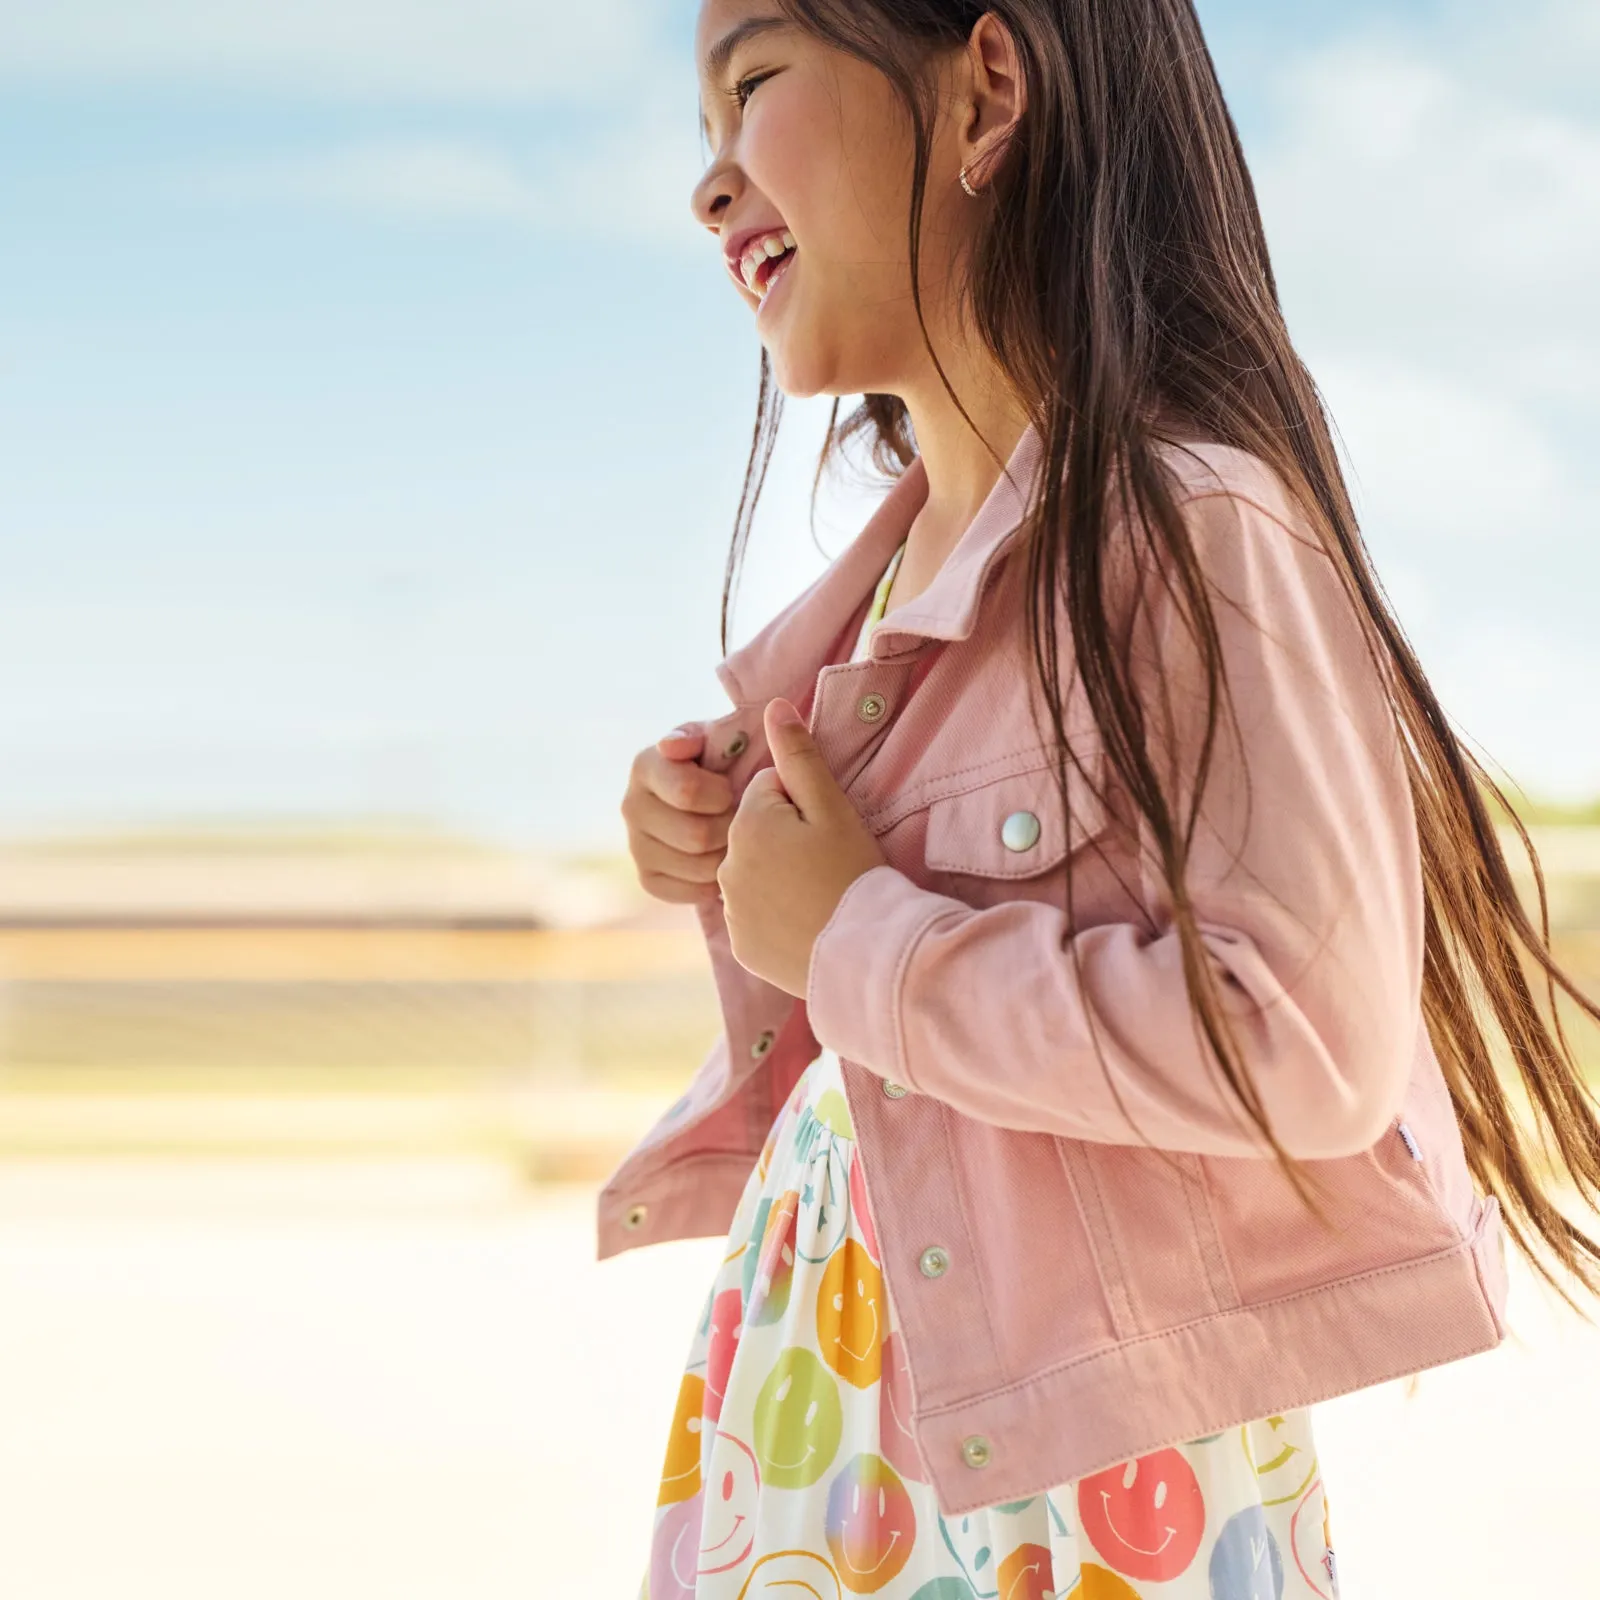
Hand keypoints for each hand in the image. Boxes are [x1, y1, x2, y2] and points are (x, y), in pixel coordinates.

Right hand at [620, 723, 735, 905]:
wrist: (723, 795)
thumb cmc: (727, 761)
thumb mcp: (719, 736)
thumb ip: (700, 735)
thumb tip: (672, 746)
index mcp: (646, 765)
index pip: (687, 792)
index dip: (722, 796)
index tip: (735, 790)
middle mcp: (632, 805)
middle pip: (696, 835)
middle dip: (731, 828)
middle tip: (744, 819)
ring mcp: (636, 845)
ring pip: (698, 867)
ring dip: (728, 856)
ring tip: (738, 838)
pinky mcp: (648, 878)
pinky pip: (690, 891)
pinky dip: (717, 881)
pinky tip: (724, 860)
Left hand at [719, 697, 889, 996]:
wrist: (865, 954)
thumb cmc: (854, 873)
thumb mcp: (832, 808)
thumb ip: (798, 755)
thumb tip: (773, 706)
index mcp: (747, 823)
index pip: (769, 792)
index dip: (803, 806)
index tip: (826, 831)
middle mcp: (726, 864)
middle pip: (757, 832)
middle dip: (786, 839)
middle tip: (827, 863)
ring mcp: (731, 907)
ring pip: (755, 873)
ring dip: (780, 876)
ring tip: (821, 893)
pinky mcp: (741, 942)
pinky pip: (756, 915)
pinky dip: (778, 915)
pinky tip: (808, 921)